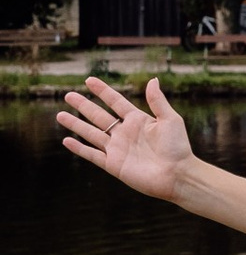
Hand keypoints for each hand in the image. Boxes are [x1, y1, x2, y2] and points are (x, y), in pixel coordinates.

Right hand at [57, 73, 193, 199]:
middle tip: (68, 95)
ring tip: (60, 115)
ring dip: (76, 124)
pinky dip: (79, 148)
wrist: (177, 175)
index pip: (116, 102)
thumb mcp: (170, 119)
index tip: (89, 80)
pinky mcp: (113, 165)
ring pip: (91, 133)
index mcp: (138, 120)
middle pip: (99, 116)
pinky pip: (92, 155)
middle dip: (83, 105)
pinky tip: (67, 141)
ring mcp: (117, 149)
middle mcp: (125, 133)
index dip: (102, 91)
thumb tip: (153, 79)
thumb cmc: (178, 147)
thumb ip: (158, 101)